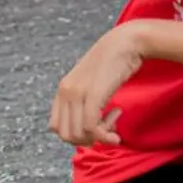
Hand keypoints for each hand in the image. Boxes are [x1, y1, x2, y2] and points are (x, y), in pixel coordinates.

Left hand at [50, 22, 144, 146]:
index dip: (75, 135)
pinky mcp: (92, 94)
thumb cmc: (115, 61)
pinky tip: (116, 134)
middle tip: (106, 129)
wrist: (127, 42)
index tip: (95, 129)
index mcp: (63, 89)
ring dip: (98, 137)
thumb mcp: (92, 80)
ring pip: (78, 134)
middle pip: (66, 135)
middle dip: (86, 140)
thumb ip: (84, 97)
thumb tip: (89, 124)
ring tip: (114, 122)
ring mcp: (77, 93)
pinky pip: (91, 127)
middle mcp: (66, 92)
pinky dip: (104, 137)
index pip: (56, 127)